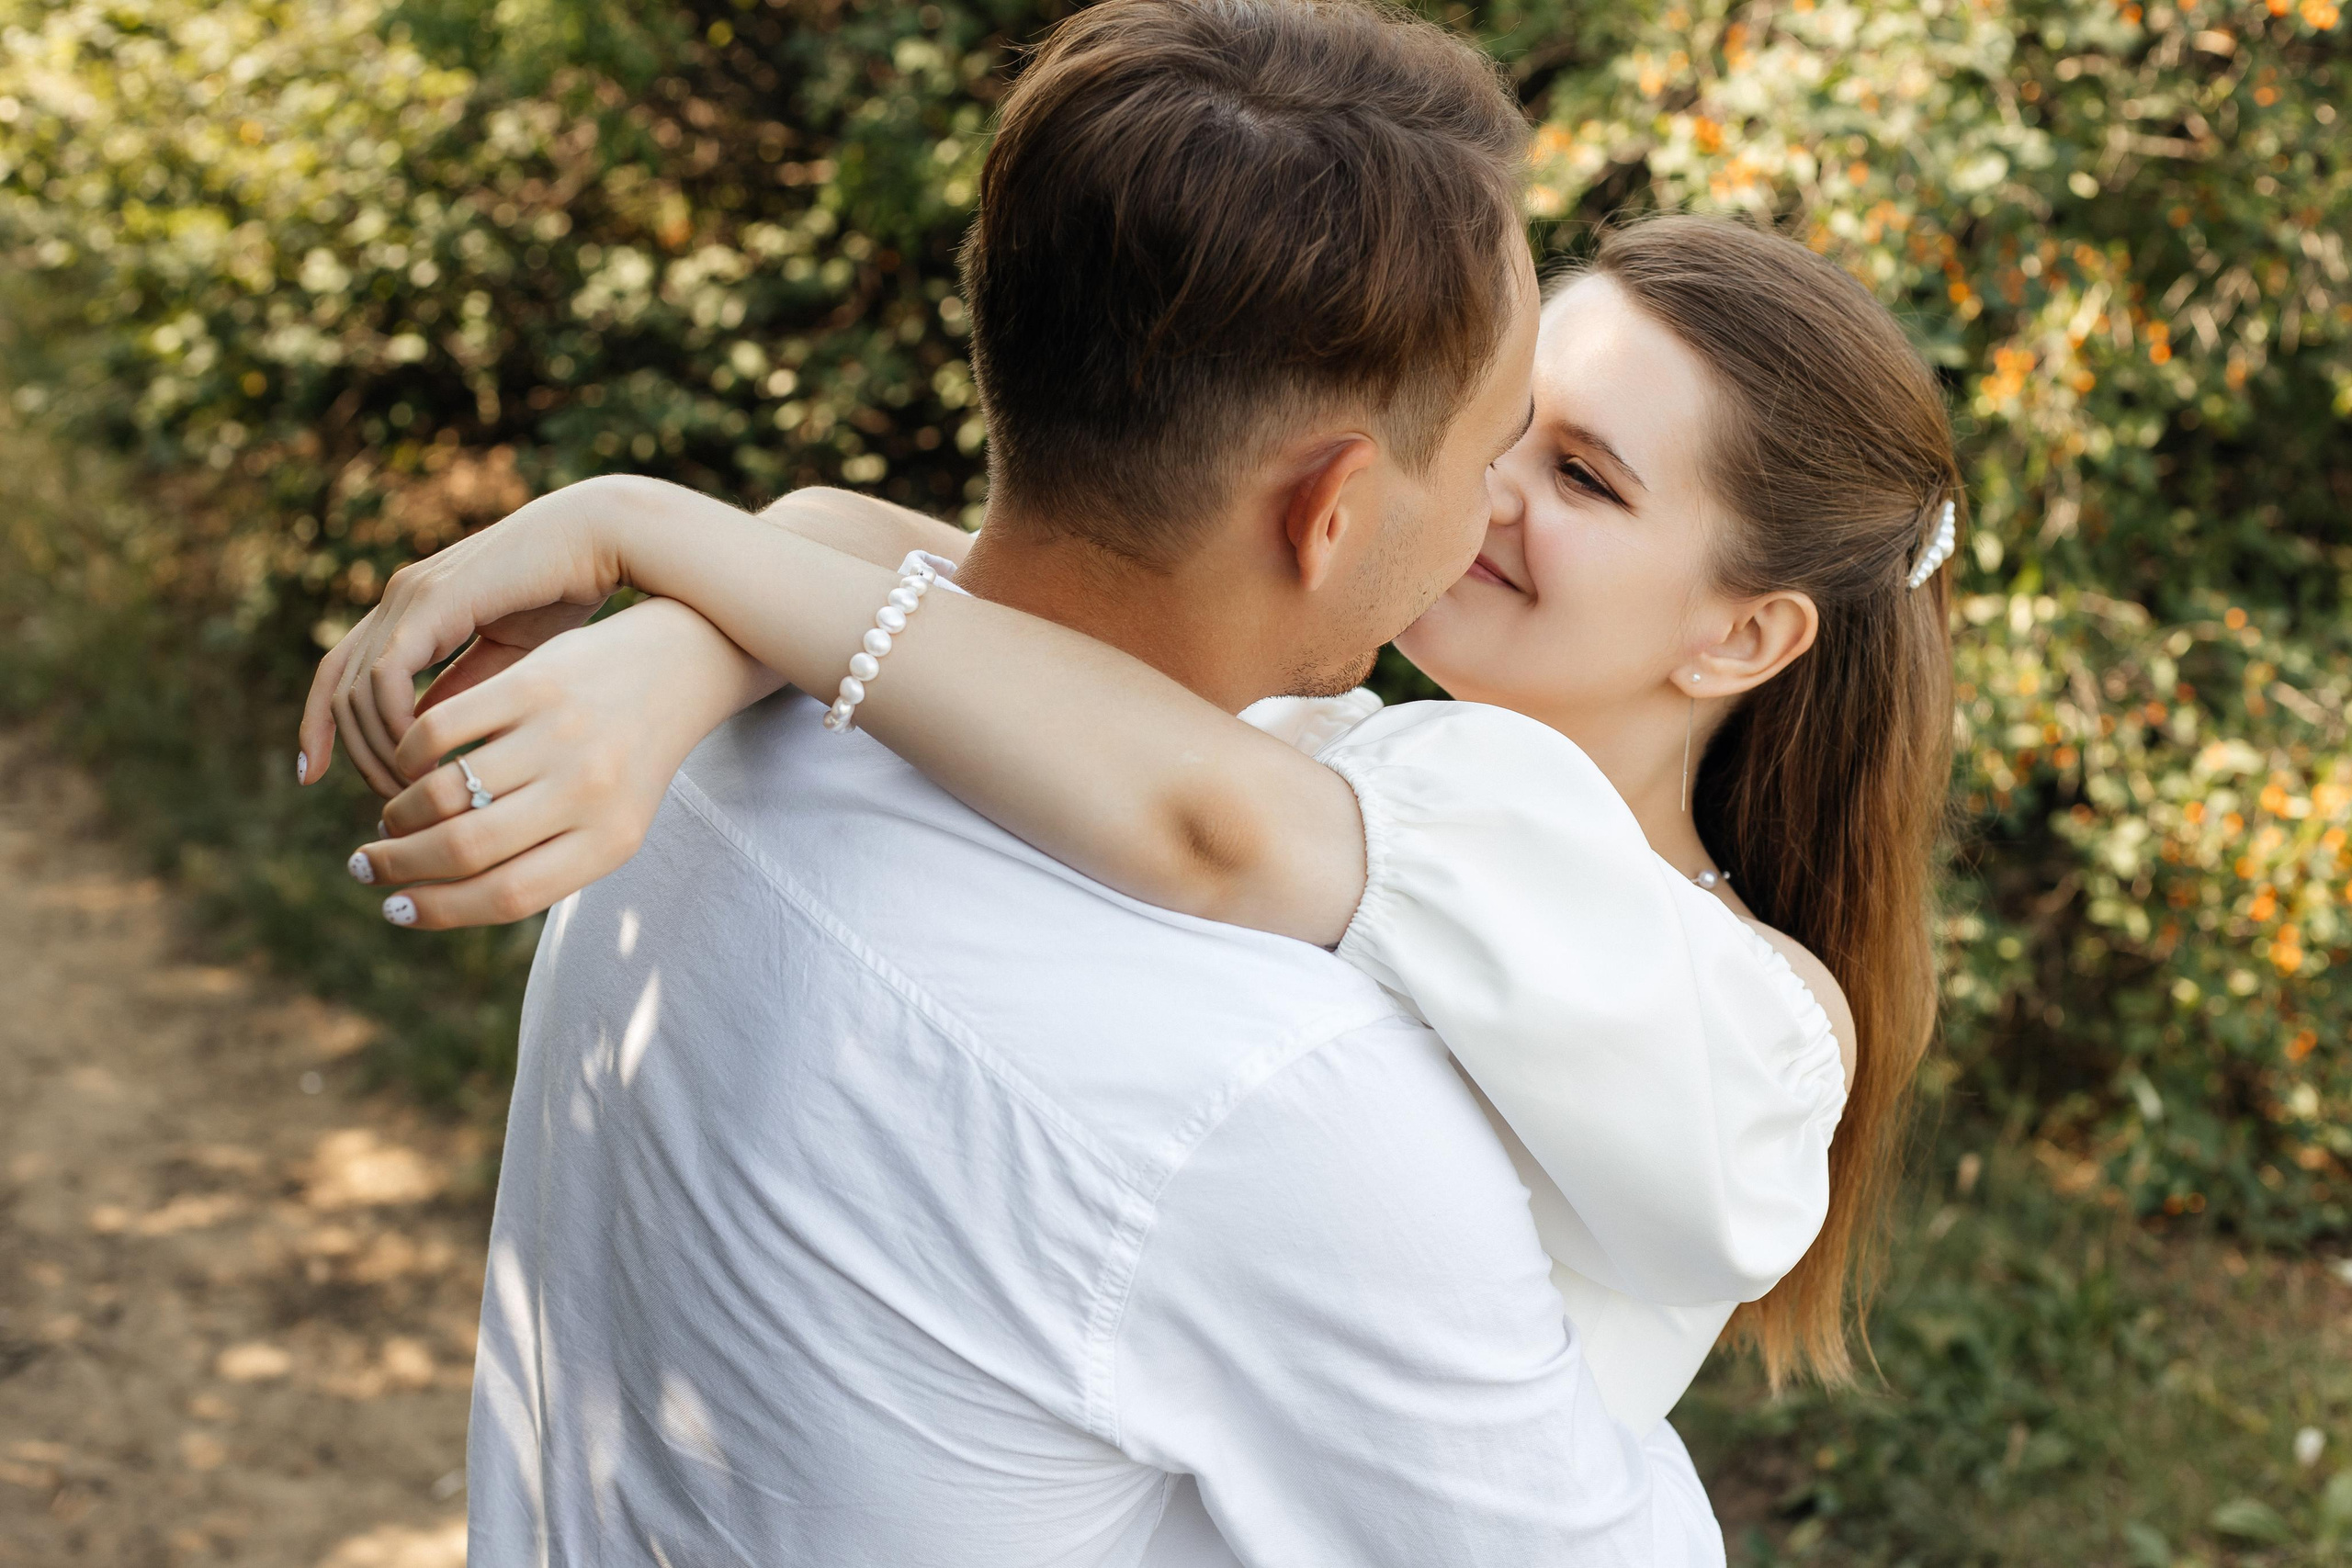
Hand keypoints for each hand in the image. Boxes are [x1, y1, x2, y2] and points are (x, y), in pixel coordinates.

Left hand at [297, 477, 633, 796]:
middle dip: (353, 755)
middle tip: (390, 806)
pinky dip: (394, 725)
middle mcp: (400, 599)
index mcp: (415, 612)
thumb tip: (427, 742)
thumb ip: (465, 694)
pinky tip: (426, 757)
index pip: (341, 674)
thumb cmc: (568, 596)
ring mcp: (409, 596)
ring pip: (355, 690)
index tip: (315, 777)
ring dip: (377, 750)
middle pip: (338, 690)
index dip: (320, 727)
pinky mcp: (431, 600)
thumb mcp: (509, 660)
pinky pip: (384, 676)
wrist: (601, 539)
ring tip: (414, 792)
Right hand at [343, 597, 779, 928]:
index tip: (394, 909)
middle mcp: (587, 791)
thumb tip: (437, 897)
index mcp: (610, 841)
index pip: (508, 896)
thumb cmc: (626, 762)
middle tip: (366, 865)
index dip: (438, 910)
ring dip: (399, 813)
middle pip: (467, 849)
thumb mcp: (609, 824)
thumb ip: (544, 862)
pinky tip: (405, 762)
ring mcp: (559, 734)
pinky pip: (442, 729)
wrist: (676, 668)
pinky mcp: (533, 683)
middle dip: (400, 865)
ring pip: (446, 791)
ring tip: (388, 821)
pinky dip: (408, 752)